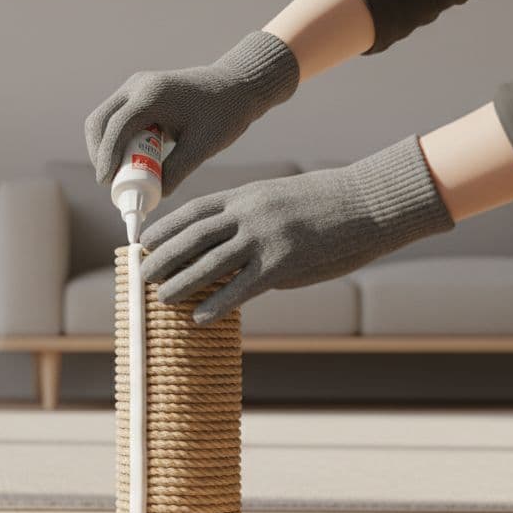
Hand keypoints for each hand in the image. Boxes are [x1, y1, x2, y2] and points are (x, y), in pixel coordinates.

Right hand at [84, 31, 298, 194]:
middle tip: (110, 181)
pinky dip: (114, 140)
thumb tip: (154, 196)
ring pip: (102, 120)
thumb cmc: (224, 113)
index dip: (106, 157)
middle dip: (99, 154)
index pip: (116, 126)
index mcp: (153, 94)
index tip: (106, 183)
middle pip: (99, 121)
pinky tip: (129, 158)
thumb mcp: (202, 147)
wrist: (236, 85)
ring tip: (120, 173)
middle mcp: (137, 86)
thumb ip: (177, 171)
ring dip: (105, 147)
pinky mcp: (137, 94)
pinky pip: (114, 118)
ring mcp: (134, 87)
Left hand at [142, 137, 454, 323]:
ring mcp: (266, 237)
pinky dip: (218, 304)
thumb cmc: (327, 202)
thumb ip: (250, 223)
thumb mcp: (279, 199)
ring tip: (161, 298)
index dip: (165, 227)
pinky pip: (243, 288)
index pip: (193, 211)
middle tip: (140, 275)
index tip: (144, 241)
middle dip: (162, 257)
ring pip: (210, 264)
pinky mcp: (286, 262)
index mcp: (245, 195)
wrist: (372, 200)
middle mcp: (249, 213)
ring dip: (182, 283)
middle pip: (193, 238)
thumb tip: (228, 256)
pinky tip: (200, 318)